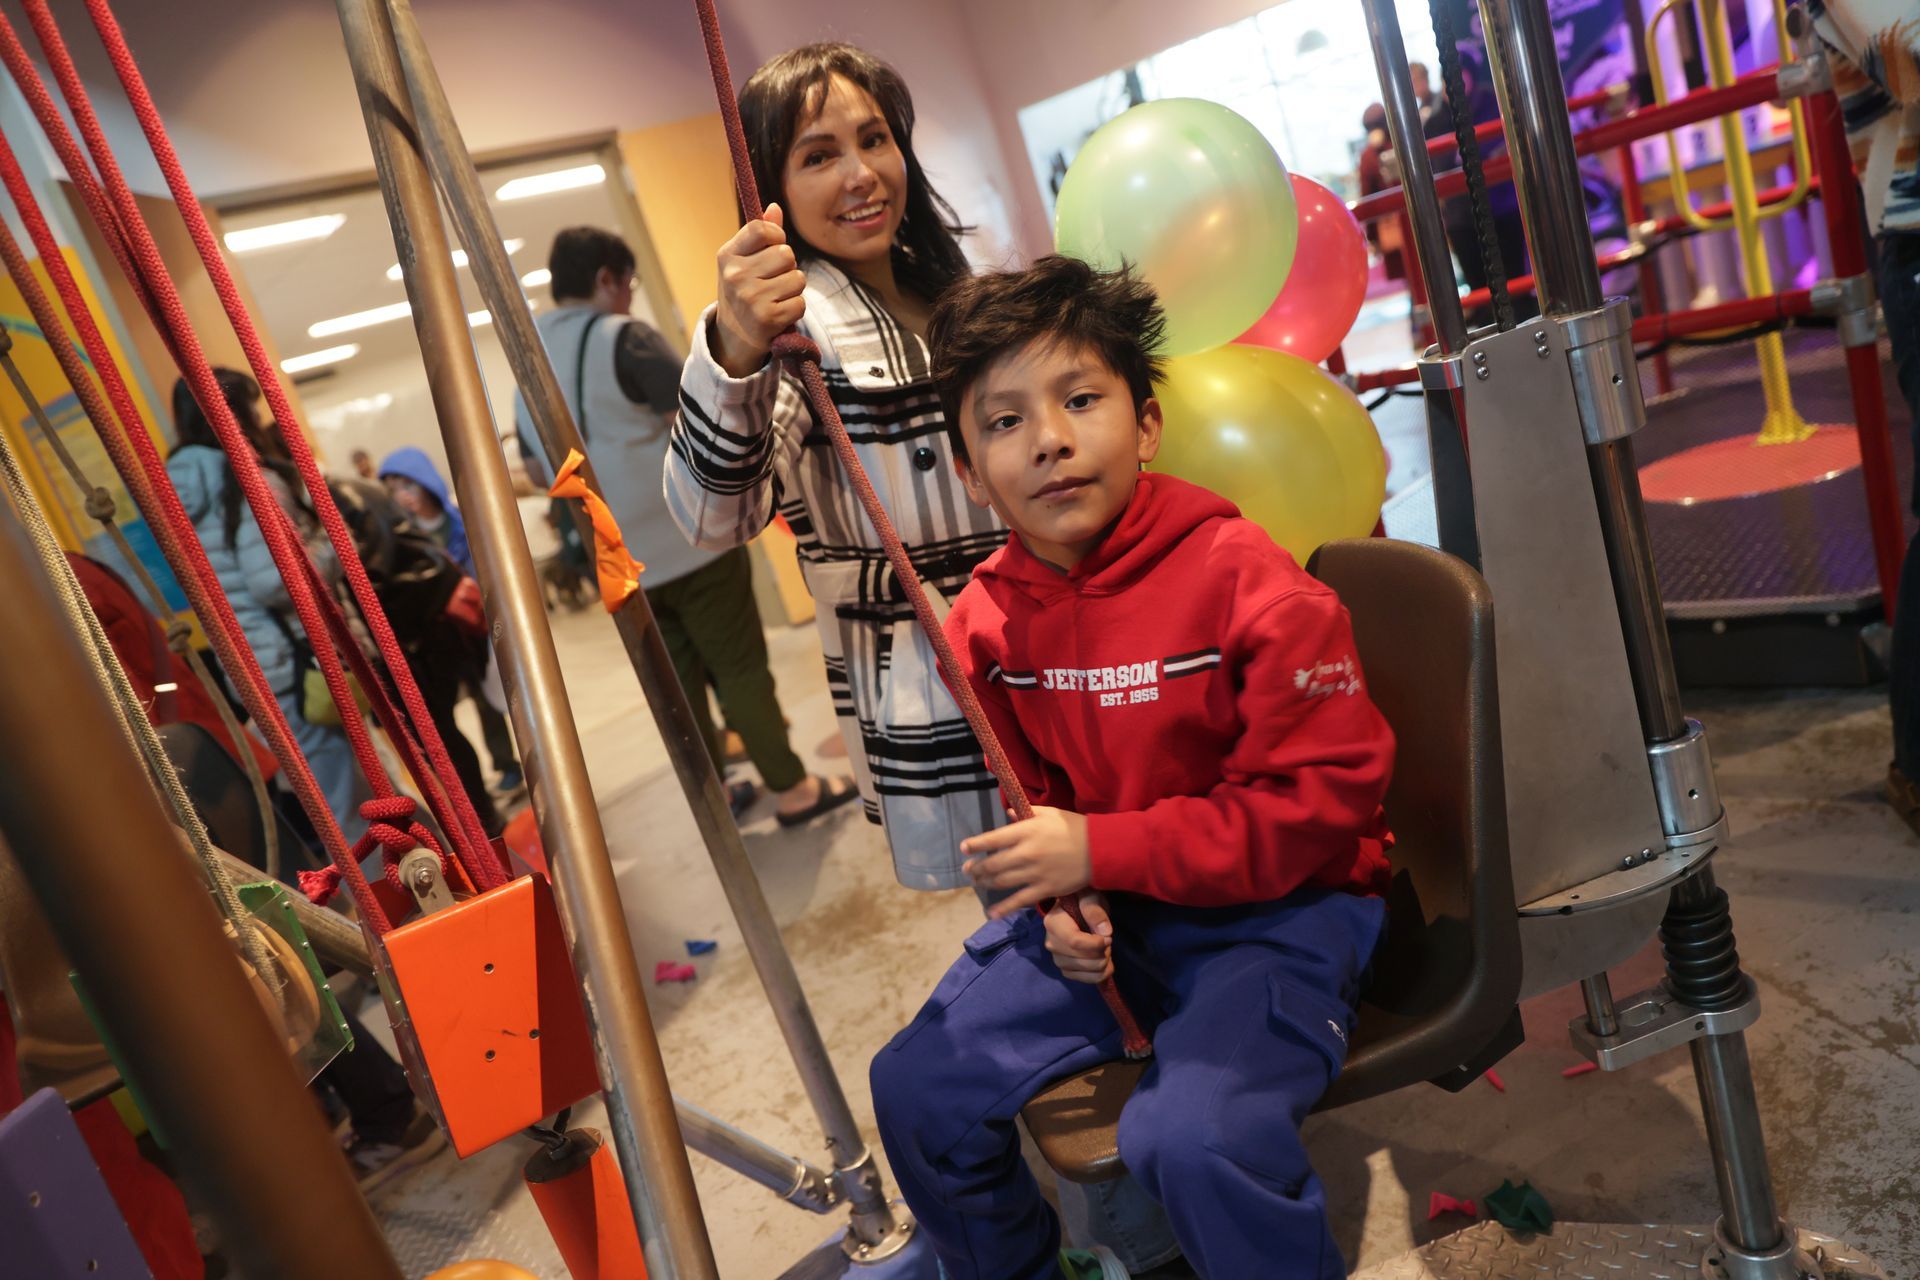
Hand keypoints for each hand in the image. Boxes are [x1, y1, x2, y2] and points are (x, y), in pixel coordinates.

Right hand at [713, 204, 806, 376]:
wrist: (733, 339)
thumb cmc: (743, 292)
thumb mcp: (743, 262)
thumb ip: (760, 236)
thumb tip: (775, 208)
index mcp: (728, 256)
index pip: (761, 229)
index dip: (777, 236)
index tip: (774, 247)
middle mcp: (736, 276)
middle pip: (786, 254)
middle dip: (788, 266)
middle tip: (773, 280)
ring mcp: (751, 298)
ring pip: (798, 278)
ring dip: (794, 289)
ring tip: (776, 297)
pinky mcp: (767, 319)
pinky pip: (800, 303)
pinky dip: (795, 309)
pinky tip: (779, 313)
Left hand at [962, 806, 1091, 918]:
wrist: (1099, 850)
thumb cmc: (1073, 827)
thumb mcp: (1049, 813)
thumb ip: (1026, 813)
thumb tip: (1009, 814)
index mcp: (1026, 831)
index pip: (993, 839)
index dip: (975, 845)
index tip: (964, 848)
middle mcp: (1026, 853)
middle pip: (993, 864)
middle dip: (977, 869)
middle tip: (968, 871)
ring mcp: (1034, 873)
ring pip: (1002, 881)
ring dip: (985, 883)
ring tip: (977, 883)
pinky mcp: (1044, 889)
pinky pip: (1019, 901)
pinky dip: (1003, 909)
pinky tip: (991, 913)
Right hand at [1044, 890, 1112, 984]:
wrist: (1074, 912)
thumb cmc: (1081, 902)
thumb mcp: (1089, 896)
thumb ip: (1094, 909)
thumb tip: (1105, 932)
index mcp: (1053, 923)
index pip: (1074, 942)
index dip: (1095, 944)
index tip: (1108, 938)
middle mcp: (1051, 943)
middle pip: (1081, 959)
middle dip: (1102, 953)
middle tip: (1108, 941)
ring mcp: (1056, 958)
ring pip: (1085, 970)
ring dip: (1102, 962)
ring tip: (1105, 949)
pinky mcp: (1065, 969)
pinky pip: (1085, 980)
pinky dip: (1100, 974)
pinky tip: (1105, 963)